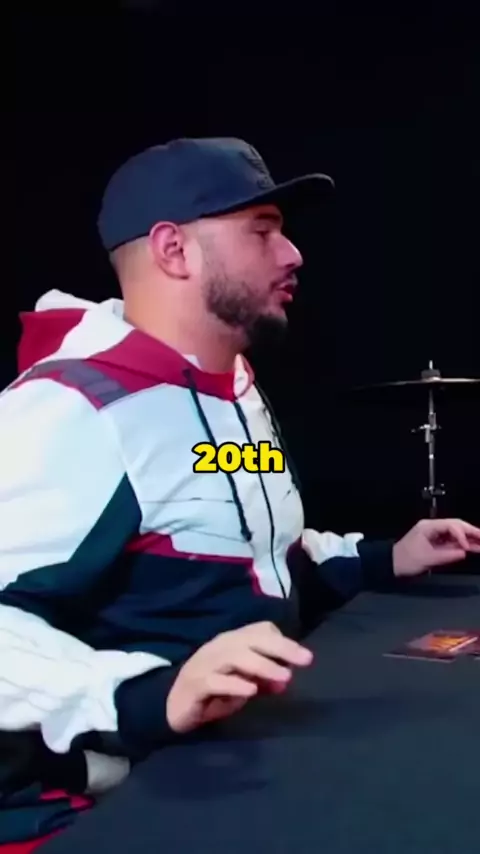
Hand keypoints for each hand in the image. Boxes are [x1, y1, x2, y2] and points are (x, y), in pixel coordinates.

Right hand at [166, 621, 312, 734]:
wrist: (174, 706)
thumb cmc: (213, 691)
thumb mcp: (243, 684)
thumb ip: (263, 680)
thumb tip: (286, 679)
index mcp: (232, 642)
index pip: (259, 630)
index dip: (282, 641)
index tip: (303, 657)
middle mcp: (219, 647)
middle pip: (251, 639)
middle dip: (280, 647)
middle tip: (305, 659)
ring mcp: (205, 663)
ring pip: (235, 656)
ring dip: (262, 665)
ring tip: (285, 676)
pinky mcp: (195, 684)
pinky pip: (215, 681)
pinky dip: (234, 684)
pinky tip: (251, 690)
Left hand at [393, 518, 479, 576]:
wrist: (392, 564)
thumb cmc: (406, 560)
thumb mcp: (427, 559)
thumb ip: (447, 555)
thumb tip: (464, 552)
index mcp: (428, 526)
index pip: (450, 526)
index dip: (461, 535)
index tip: (467, 547)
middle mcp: (432, 527)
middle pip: (456, 526)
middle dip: (471, 532)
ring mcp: (434, 534)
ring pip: (456, 533)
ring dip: (469, 538)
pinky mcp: (435, 542)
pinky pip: (452, 540)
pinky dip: (463, 544)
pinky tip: (474, 547)